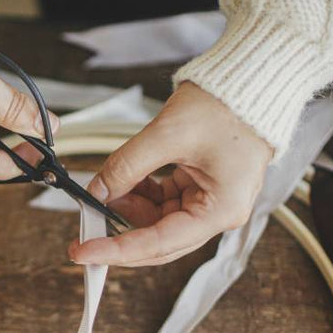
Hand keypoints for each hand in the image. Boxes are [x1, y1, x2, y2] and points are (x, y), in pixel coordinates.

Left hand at [69, 82, 272, 266]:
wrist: (249, 80)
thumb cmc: (225, 105)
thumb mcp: (167, 135)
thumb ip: (127, 167)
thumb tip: (97, 191)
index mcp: (221, 209)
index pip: (160, 242)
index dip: (117, 250)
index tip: (85, 252)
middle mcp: (219, 212)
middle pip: (160, 239)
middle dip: (120, 236)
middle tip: (83, 238)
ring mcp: (210, 200)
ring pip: (158, 220)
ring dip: (128, 209)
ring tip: (103, 191)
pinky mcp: (200, 186)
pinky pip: (163, 201)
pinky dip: (140, 194)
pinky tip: (123, 182)